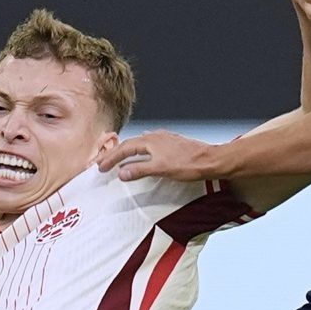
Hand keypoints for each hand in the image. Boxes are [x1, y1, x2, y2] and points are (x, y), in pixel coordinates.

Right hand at [97, 130, 220, 181]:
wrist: (210, 160)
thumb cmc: (188, 164)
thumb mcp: (161, 169)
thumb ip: (140, 170)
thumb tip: (121, 172)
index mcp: (150, 141)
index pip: (124, 148)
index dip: (110, 158)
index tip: (100, 167)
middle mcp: (156, 137)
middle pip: (130, 144)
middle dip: (115, 153)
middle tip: (103, 162)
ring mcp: (165, 139)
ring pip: (140, 143)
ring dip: (127, 151)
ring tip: (118, 157)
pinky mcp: (172, 144)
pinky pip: (150, 145)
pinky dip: (141, 150)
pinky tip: (144, 153)